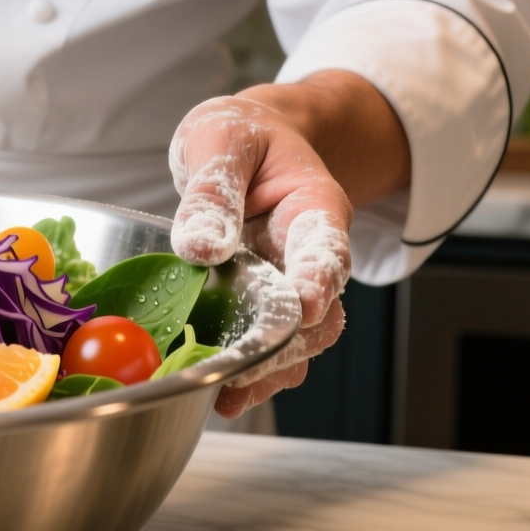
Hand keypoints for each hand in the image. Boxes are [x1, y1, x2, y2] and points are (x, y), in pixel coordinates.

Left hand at [167, 93, 354, 418]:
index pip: (327, 249)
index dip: (320, 281)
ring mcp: (289, 284)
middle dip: (289, 342)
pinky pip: (269, 344)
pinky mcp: (261, 302)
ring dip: (271, 369)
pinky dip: (252, 372)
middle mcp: (309, 254)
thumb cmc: (242, 135)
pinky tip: (222, 396)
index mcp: (314, 208)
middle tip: (248, 365)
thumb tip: (202, 247)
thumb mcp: (222, 140)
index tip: (305, 307)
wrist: (248, 141)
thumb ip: (213, 190)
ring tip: (232, 393)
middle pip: (320, 311)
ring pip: (300, 340)